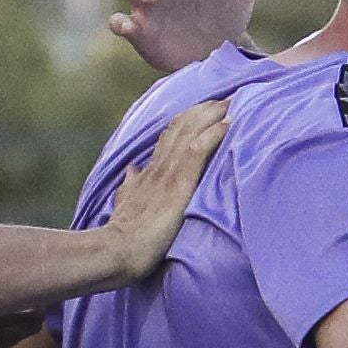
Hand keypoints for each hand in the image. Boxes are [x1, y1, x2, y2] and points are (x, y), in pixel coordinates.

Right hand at [96, 100, 232, 275]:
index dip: (187, 120)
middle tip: (225, 98)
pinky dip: (213, 135)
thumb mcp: (126, 203)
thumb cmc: (125, 234)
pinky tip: (228, 124)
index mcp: (150, 172)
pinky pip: (196, 151)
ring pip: (189, 132)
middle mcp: (158, 166)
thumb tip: (132, 170)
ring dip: (211, 115)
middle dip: (203, 110)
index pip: (169, 137)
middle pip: (181, 127)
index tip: (204, 109)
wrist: (117, 249)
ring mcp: (167, 173)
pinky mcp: (177, 184)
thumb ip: (131, 186)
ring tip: (231, 102)